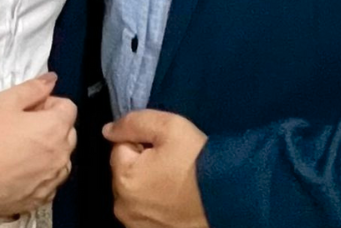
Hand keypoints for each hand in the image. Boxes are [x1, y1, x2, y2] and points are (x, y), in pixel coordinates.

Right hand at [0, 72, 76, 217]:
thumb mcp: (4, 102)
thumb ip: (33, 88)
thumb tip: (51, 79)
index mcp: (55, 128)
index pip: (68, 108)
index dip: (48, 103)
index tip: (29, 109)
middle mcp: (62, 155)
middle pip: (68, 132)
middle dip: (52, 126)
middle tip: (23, 128)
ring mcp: (54, 179)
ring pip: (62, 158)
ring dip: (50, 151)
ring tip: (22, 151)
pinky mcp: (43, 198)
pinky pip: (51, 180)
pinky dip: (42, 174)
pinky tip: (21, 171)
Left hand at [102, 109, 209, 227]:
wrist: (231, 199)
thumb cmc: (200, 163)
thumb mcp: (170, 127)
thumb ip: (134, 123)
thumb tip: (108, 130)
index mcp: (123, 178)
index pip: (121, 147)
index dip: (143, 143)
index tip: (165, 149)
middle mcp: (123, 206)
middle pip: (127, 172)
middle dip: (144, 165)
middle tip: (174, 165)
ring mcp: (136, 224)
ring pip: (136, 193)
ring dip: (150, 186)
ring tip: (178, 184)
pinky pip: (147, 211)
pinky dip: (157, 205)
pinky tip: (177, 200)